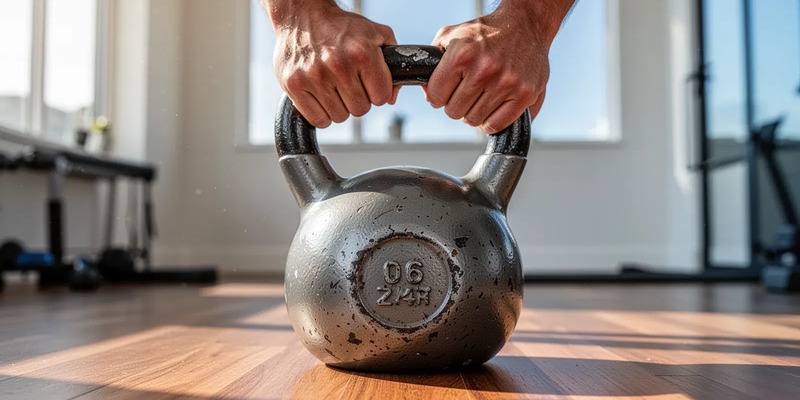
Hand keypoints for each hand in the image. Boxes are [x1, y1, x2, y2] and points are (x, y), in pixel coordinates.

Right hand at [268, 0, 399, 127]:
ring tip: (332, 85)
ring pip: (339, 117)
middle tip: (348, 82)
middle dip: (358, 98)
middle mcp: (338, 65)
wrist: (302, 16)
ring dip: (339, 106)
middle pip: (360, 110)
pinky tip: (320, 94)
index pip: (381, 98)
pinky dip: (321, 113)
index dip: (377, 92)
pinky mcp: (293, 85)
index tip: (367, 82)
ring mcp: (314, 76)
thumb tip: (391, 98)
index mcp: (362, 53)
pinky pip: (318, 120)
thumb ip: (394, 63)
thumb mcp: (376, 34)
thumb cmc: (341, 27)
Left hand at [425, 0, 572, 133]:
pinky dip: (491, 121)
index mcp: (462, 55)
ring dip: (474, 112)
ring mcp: (507, 83)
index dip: (439, 95)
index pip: (436, 97)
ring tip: (481, 95)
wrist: (525, 25)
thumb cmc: (486, 33)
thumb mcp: (451, 37)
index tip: (448, 89)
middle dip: (457, 104)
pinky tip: (492, 106)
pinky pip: (497, 125)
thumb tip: (429, 97)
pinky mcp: (525, 94)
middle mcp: (484, 69)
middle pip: (454, 112)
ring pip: (474, 121)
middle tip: (467, 91)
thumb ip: (432, 65)